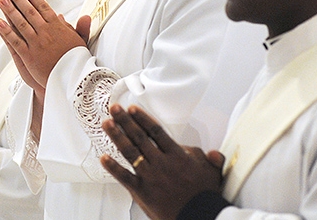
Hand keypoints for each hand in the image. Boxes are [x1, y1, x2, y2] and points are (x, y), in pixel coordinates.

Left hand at [0, 0, 86, 89]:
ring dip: (9, 11)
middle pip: (29, 12)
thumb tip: (83, 16)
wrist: (71, 81)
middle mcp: (46, 33)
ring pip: (20, 24)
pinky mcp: (28, 57)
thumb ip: (80, 28)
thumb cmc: (76, 62)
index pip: (43, 7)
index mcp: (58, 27)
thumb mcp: (82, 42)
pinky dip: (6, 32)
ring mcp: (36, 44)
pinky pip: (15, 42)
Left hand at [101, 104, 223, 219]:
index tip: (132, 108)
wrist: (200, 218)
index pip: (155, 130)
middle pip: (139, 136)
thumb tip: (213, 153)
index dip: (142, 118)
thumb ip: (211, 158)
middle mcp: (161, 162)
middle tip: (114, 108)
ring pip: (129, 151)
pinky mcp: (142, 191)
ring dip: (116, 136)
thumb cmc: (204, 196)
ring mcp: (150, 176)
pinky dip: (113, 167)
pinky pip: (124, 177)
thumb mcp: (213, 173)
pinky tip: (103, 158)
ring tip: (107, 123)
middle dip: (125, 120)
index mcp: (176, 155)